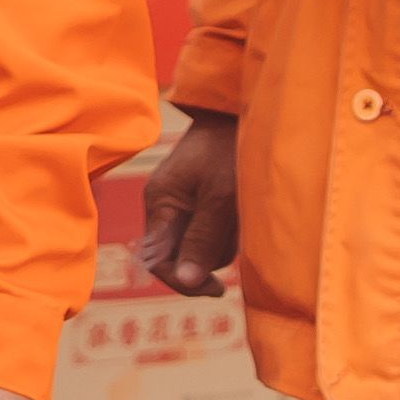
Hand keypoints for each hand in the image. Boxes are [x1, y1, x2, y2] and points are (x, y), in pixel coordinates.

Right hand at [120, 107, 242, 296]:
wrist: (241, 110)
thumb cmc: (230, 148)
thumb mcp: (221, 197)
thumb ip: (202, 239)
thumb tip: (185, 281)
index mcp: (160, 203)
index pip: (158, 261)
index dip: (184, 281)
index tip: (217, 288)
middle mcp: (164, 206)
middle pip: (180, 257)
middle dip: (208, 256)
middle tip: (235, 237)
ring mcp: (180, 203)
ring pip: (198, 247)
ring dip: (222, 242)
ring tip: (240, 215)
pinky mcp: (199, 201)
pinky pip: (209, 232)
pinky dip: (227, 230)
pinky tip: (239, 212)